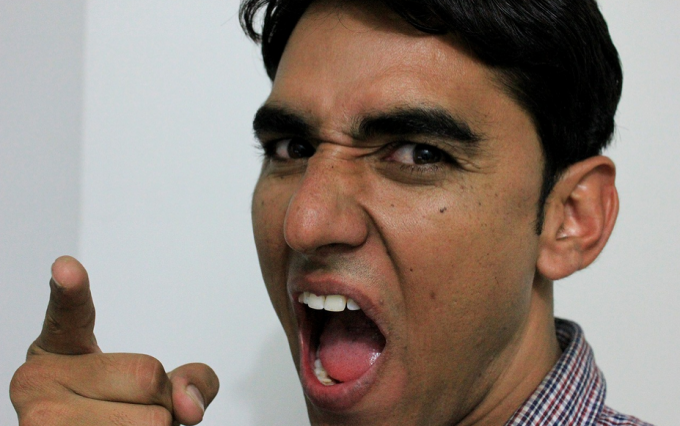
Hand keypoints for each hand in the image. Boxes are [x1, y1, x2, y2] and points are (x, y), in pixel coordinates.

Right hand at [10, 256, 219, 424]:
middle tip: (130, 409)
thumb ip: (189, 379)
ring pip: (153, 421)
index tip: (67, 268)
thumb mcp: (151, 383)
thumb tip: (189, 406)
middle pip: (149, 377)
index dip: (70, 290)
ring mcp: (42, 423)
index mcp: (56, 349)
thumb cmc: (113, 411)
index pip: (67, 314)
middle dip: (161, 400)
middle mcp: (38, 383)